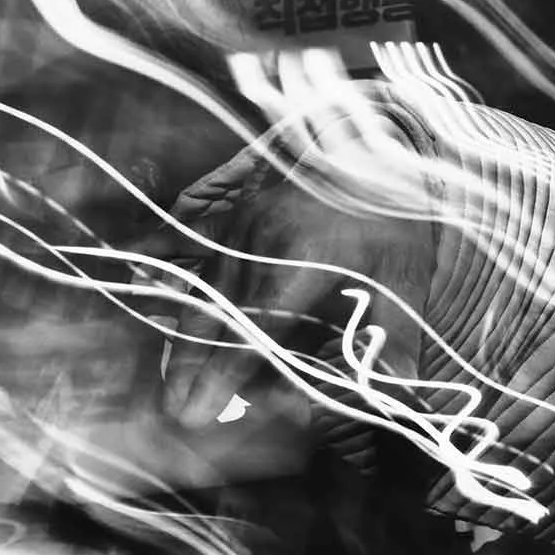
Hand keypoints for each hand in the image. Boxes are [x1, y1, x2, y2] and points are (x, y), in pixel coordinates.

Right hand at [160, 99, 443, 430]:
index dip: (226, 373)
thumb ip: (397, 337)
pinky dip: (173, 272)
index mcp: (302, 261)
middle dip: (193, 368)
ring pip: (203, 289)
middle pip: (218, 317)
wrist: (381, 142)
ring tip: (169, 381)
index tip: (201, 410)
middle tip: (173, 412)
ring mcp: (242, 224)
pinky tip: (147, 284)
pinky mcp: (236, 212)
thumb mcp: (406, 275)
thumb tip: (401, 397)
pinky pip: (194, 245)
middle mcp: (260, 243)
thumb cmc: (396, 215)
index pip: (255, 330)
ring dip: (185, 335)